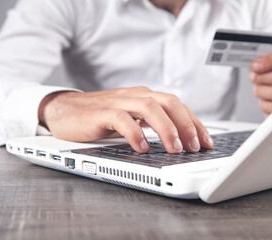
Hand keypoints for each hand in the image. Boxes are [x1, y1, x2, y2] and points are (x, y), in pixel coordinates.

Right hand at [38, 87, 213, 153]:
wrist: (65, 110)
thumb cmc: (101, 117)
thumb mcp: (133, 119)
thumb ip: (152, 124)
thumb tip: (178, 140)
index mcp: (146, 97)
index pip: (177, 106)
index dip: (195, 123)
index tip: (206, 142)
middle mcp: (135, 96)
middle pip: (169, 102)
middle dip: (186, 125)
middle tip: (194, 147)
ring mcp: (118, 102)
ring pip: (149, 107)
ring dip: (166, 128)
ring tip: (174, 149)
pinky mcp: (101, 113)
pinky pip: (121, 119)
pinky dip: (134, 133)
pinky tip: (142, 148)